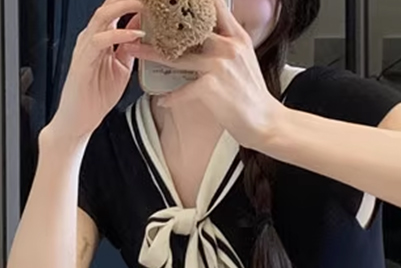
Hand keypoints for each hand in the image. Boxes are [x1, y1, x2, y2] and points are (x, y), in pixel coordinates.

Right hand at [44, 0, 144, 145]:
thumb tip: (143, 29)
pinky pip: (99, 41)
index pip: (115, 9)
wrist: (79, 121)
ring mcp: (85, 48)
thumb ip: (131, 48)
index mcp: (101, 38)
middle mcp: (91, 38)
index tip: (154, 2)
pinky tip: (135, 35)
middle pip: (108, 6)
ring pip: (102, 16)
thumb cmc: (96, 97)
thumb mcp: (122, 68)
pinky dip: (118, 35)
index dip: (132, 3)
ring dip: (125, 8)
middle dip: (130, 0)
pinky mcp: (83, 62)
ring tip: (144, 5)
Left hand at [125, 0, 283, 149]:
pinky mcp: (210, 87)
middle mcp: (228, 47)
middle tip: (143, 20)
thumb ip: (228, 46)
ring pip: (177, 57)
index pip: (214, 7)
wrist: (265, 122)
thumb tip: (211, 39)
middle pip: (189, 28)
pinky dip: (171, 97)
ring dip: (152, 54)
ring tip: (135, 50)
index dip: (193, 1)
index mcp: (237, 38)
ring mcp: (218, 65)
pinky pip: (182, 90)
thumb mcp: (245, 61)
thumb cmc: (253, 97)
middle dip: (164, 24)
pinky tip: (163, 100)